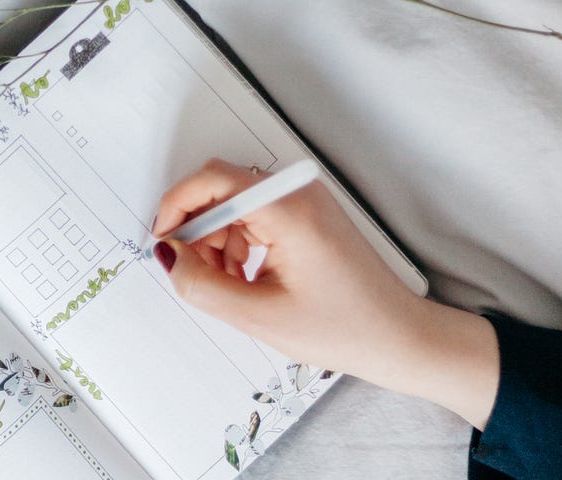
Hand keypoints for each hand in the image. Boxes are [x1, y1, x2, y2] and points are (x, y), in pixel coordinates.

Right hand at [150, 159, 498, 427]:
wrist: (398, 338)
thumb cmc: (346, 328)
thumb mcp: (258, 315)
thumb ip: (201, 284)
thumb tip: (169, 256)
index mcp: (289, 211)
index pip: (214, 179)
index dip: (177, 205)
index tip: (163, 238)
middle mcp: (299, 195)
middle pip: (222, 192)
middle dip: (198, 232)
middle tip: (195, 274)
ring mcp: (306, 203)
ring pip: (235, 207)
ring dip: (217, 244)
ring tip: (228, 287)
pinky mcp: (309, 217)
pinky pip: (256, 218)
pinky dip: (239, 245)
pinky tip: (245, 280)